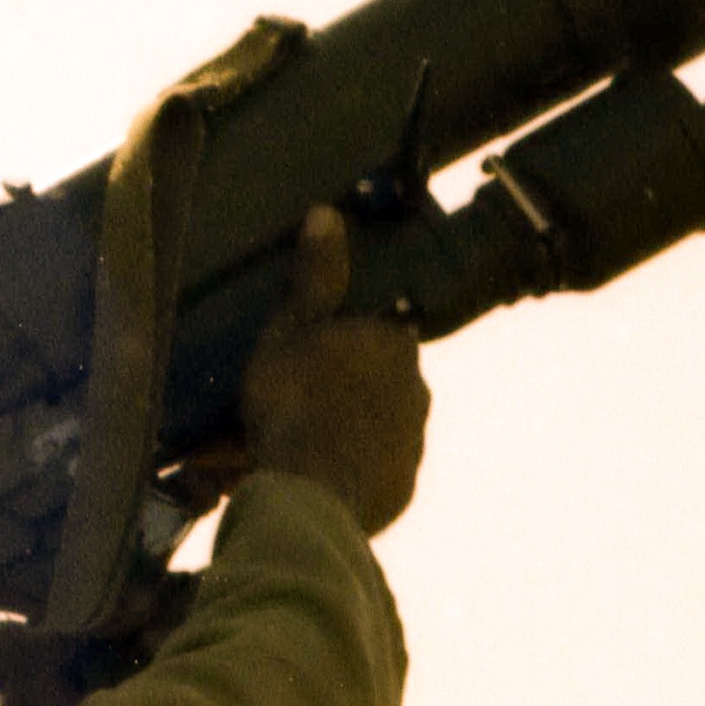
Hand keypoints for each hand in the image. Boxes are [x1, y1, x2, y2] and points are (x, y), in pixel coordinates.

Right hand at [231, 207, 428, 536]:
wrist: (311, 492)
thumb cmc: (296, 402)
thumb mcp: (291, 330)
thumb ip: (314, 278)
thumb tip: (326, 214)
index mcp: (393, 345)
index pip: (376, 333)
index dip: (339, 346)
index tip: (304, 363)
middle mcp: (416, 391)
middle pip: (377, 383)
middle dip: (340, 392)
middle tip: (288, 410)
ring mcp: (412, 444)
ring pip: (375, 430)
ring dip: (342, 434)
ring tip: (292, 450)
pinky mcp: (400, 489)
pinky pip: (371, 474)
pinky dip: (345, 474)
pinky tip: (307, 480)